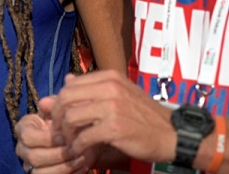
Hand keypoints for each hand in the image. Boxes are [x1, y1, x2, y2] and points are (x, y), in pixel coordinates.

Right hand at [16, 96, 90, 173]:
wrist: (81, 136)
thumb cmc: (69, 121)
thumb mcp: (64, 110)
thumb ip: (55, 106)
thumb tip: (44, 103)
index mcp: (23, 129)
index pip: (27, 137)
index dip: (47, 138)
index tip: (65, 136)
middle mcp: (23, 148)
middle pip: (34, 157)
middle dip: (58, 154)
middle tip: (77, 149)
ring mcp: (30, 165)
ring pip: (40, 172)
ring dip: (64, 166)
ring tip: (82, 159)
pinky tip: (82, 166)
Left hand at [52, 70, 176, 164]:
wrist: (172, 133)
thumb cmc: (144, 116)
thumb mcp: (119, 94)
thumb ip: (92, 88)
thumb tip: (65, 81)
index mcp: (110, 77)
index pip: (70, 85)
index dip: (59, 103)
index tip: (60, 118)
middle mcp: (110, 87)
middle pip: (66, 98)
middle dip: (57, 117)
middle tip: (60, 132)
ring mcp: (112, 107)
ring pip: (71, 117)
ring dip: (66, 134)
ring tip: (71, 143)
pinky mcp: (114, 127)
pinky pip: (83, 136)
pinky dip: (78, 146)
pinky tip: (82, 151)